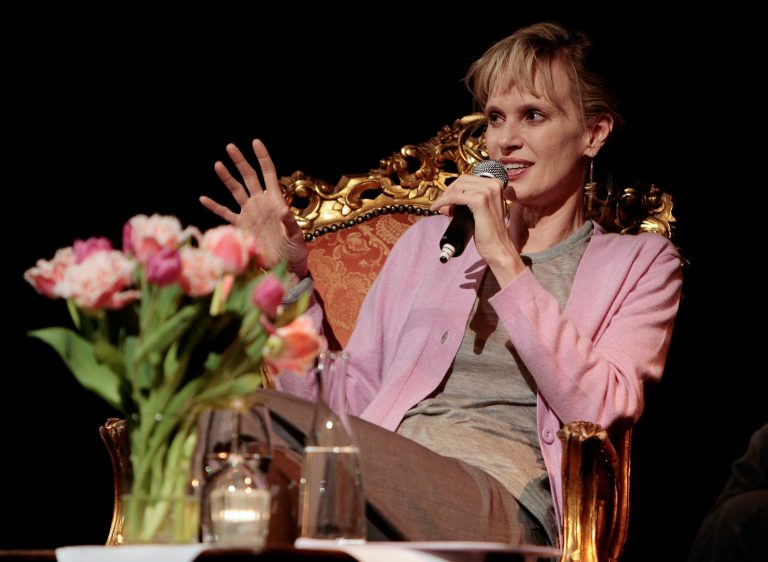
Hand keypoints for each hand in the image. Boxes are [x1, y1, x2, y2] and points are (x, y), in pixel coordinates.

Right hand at [200, 139, 308, 278]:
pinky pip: (226, 214)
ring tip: (218, 164)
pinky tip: (203, 198)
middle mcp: (261, 203)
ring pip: (236, 191)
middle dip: (240, 162)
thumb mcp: (295, 237)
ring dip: (226, 178)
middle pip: (249, 177)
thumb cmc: (295, 250)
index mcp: (275, 201)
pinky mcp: (241, 226)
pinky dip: (214, 207)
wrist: (284, 266)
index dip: (262, 158)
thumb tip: (285, 212)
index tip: (255, 143)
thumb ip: (289, 224)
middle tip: (231, 147)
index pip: (268, 173)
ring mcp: (250, 213)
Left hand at [430, 175, 524, 285]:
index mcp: (496, 184)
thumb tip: (444, 204)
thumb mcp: (477, 213)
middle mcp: (494, 184)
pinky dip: (443, 202)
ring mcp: (487, 191)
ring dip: (445, 198)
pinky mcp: (479, 201)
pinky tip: (437, 208)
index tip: (446, 199)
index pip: (468, 179)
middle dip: (448, 191)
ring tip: (442, 210)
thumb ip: (463, 206)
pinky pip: (454, 197)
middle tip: (442, 204)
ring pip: (457, 188)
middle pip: (462, 180)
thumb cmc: (489, 233)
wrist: (498, 247)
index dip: (454, 188)